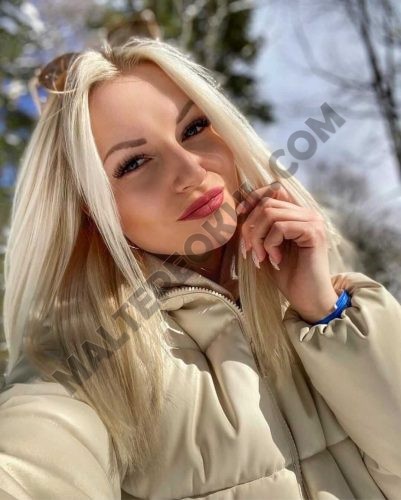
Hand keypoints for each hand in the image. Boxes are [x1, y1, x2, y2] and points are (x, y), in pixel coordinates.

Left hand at [236, 181, 338, 322]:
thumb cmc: (287, 275)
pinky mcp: (313, 232)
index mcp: (298, 214)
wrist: (308, 298)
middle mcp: (307, 213)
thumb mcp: (267, 246)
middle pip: (267, 203)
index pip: (275, 190)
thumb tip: (240, 209)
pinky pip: (280, 227)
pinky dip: (270, 244)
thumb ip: (260, 227)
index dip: (253, 198)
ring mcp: (312, 221)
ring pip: (270, 213)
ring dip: (258, 238)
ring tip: (261, 257)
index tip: (240, 214)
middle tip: (249, 251)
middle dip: (250, 227)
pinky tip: (275, 260)